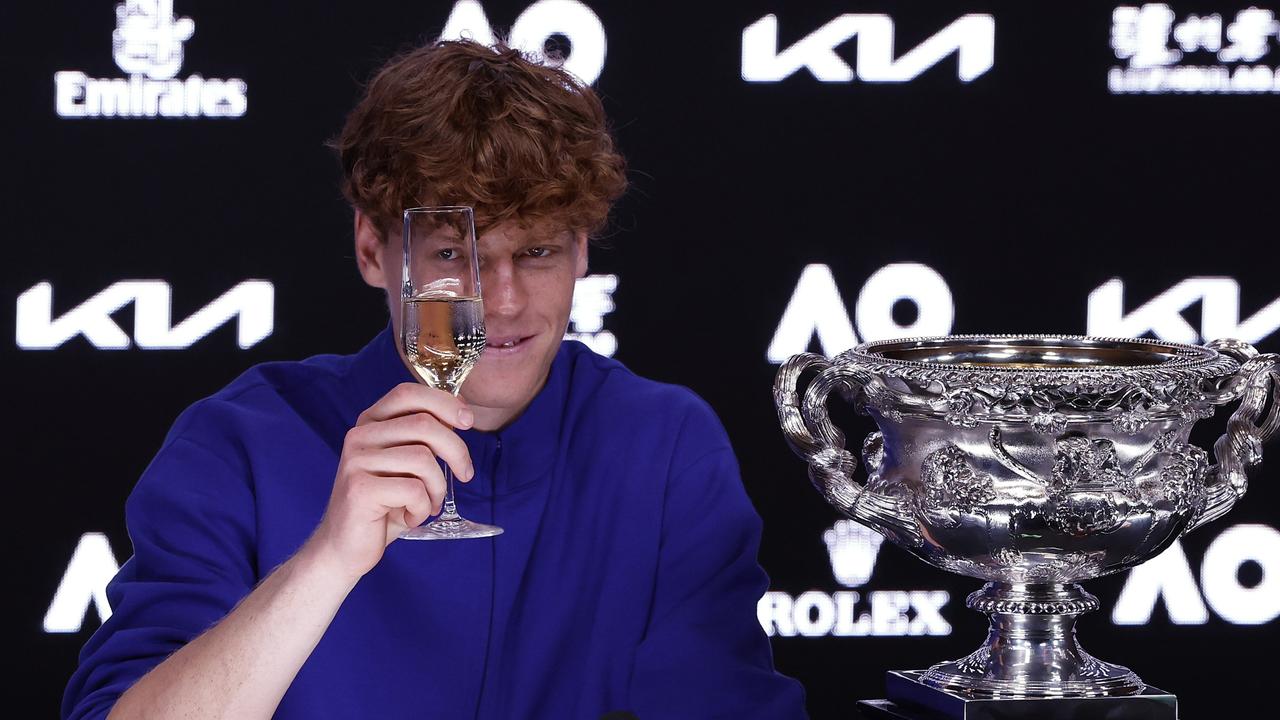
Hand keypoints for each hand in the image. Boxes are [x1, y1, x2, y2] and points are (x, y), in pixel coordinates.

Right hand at [303, 382, 475, 580]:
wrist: (344, 548)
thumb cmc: (383, 505)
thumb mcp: (405, 465)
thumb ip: (423, 438)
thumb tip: (463, 413)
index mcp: (370, 423)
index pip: (408, 393)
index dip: (445, 402)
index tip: (468, 421)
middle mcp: (359, 436)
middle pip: (424, 425)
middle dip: (457, 451)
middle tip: (465, 475)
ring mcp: (357, 461)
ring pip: (423, 459)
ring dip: (438, 488)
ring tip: (428, 504)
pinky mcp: (360, 489)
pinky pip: (414, 490)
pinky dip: (423, 508)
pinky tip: (410, 518)